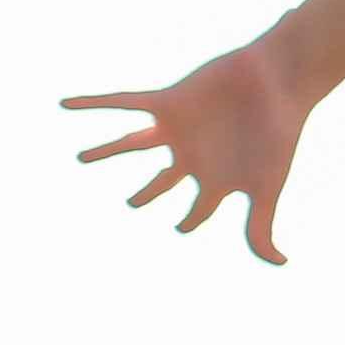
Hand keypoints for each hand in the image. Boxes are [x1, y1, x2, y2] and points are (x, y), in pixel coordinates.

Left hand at [60, 40, 313, 262]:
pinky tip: (64, 105)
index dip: (189, 221)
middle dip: (147, 193)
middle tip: (132, 202)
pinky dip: (93, 104)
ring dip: (106, 151)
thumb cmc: (277, 135)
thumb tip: (280, 264)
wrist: (279, 79)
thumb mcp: (266, 187)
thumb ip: (260, 228)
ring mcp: (178, 130)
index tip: (181, 227)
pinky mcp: (168, 102)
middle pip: (162, 181)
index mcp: (217, 179)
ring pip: (132, 144)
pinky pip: (122, 103)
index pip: (197, 210)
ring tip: (81, 158)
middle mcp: (193, 156)